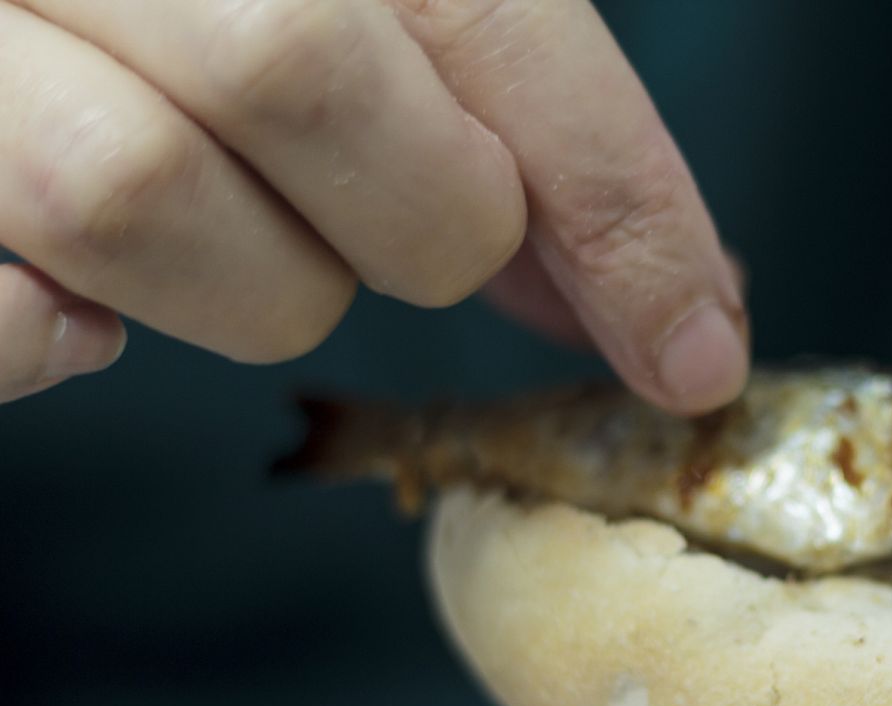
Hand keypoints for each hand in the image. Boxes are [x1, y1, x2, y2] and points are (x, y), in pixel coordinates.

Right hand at [0, 0, 745, 410]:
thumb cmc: (203, 0)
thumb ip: (496, 94)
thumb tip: (657, 291)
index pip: (489, 9)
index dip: (617, 199)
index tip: (691, 348)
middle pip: (302, 73)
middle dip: (423, 220)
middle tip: (421, 230)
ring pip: (132, 189)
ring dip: (258, 283)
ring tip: (252, 246)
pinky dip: (55, 336)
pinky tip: (81, 308)